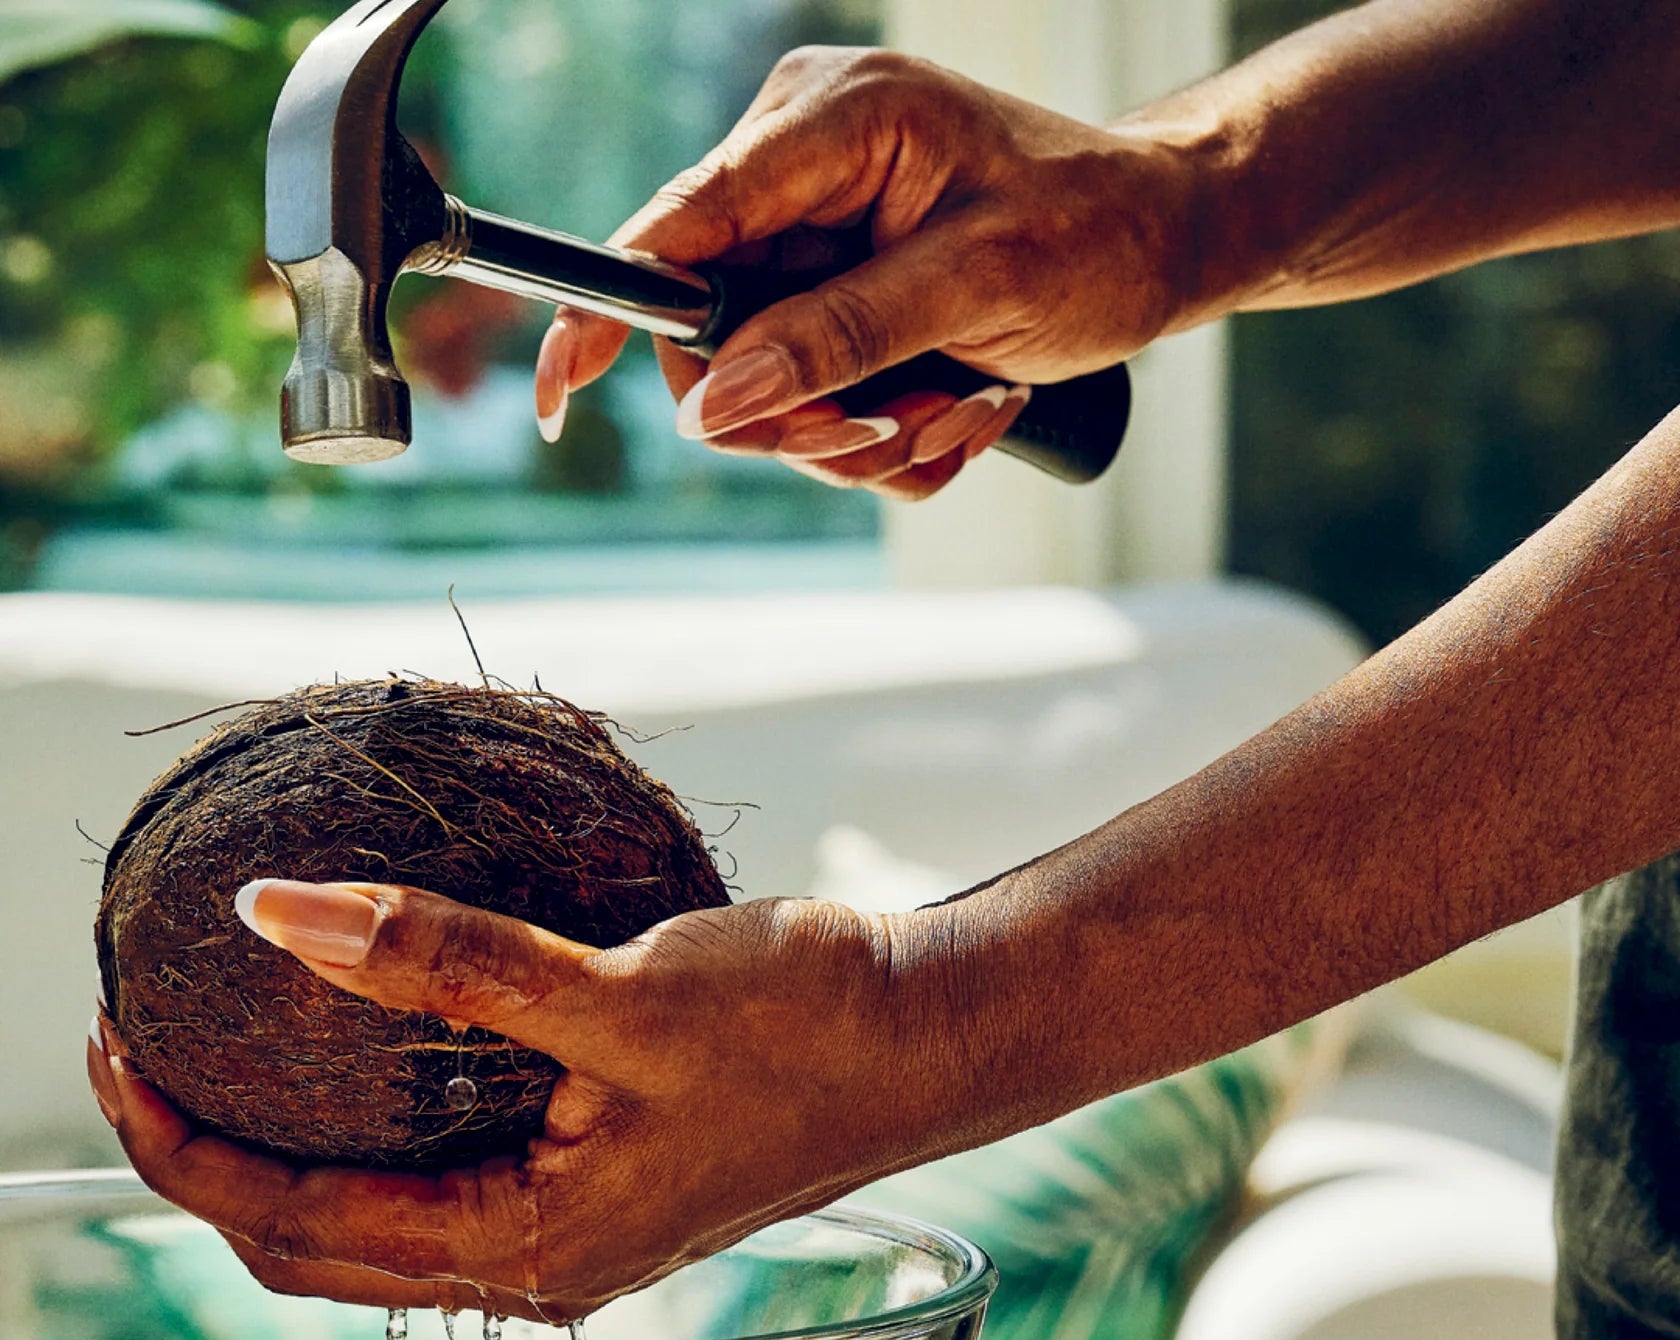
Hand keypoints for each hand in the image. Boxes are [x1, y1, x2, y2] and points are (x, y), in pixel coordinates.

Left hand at [88, 881, 956, 1324]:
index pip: (295, 1230)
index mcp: (532, 1250)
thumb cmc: (807, 1027)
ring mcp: (573, 1227)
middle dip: (211, 1157)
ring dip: (286, 1144)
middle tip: (138, 1048)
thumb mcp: (615, 989)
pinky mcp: (602, 1177)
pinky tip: (359, 1041)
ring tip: (221, 1046)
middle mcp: (540, 1263)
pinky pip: (444, 1174)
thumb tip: (276, 916)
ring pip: (378, 1216)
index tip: (112, 1051)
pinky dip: (370, 1123)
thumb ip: (443, 959)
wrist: (942, 1034)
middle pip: (319, 1246)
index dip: (181, 1151)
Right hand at [534, 46, 1199, 498]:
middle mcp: (801, 182)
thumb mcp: (973, 285)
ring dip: (868, 438)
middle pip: (718, 342)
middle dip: (805, 416)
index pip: (674, 230)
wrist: (1168, 240)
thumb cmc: (1095, 230)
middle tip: (893, 435)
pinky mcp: (843, 305)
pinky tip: (965, 406)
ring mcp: (818, 248)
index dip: (608, 317)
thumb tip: (717, 402)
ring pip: (775, 396)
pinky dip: (892, 437)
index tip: (559, 396)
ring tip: (964, 409)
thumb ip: (840, 337)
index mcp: (825, 126)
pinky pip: (823, 407)